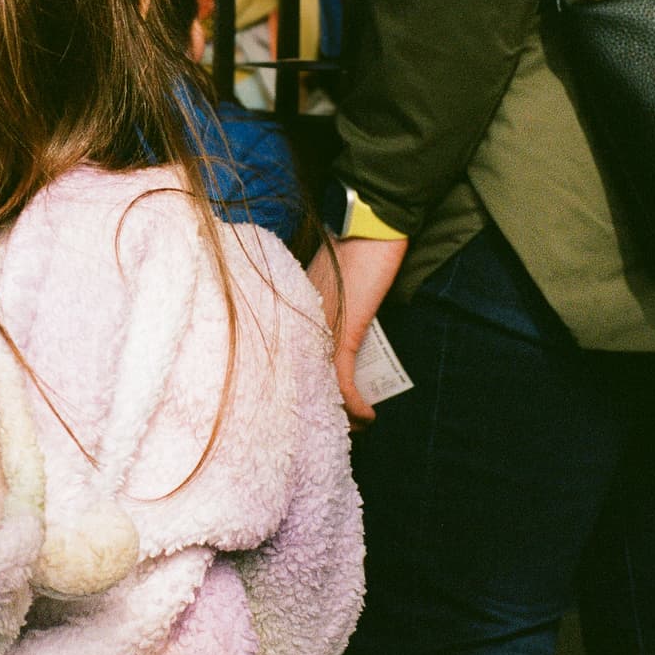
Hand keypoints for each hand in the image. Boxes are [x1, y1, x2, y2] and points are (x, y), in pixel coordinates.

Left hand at [306, 235, 407, 428]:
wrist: (366, 226)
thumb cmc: (352, 246)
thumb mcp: (329, 280)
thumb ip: (322, 303)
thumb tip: (333, 322)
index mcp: (294, 315)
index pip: (286, 360)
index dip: (298, 387)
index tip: (311, 405)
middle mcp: (299, 326)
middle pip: (297, 378)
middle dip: (314, 407)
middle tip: (331, 428)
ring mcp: (319, 332)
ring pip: (318, 386)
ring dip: (338, 413)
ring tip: (352, 428)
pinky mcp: (343, 335)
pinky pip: (343, 382)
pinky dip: (355, 405)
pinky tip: (367, 417)